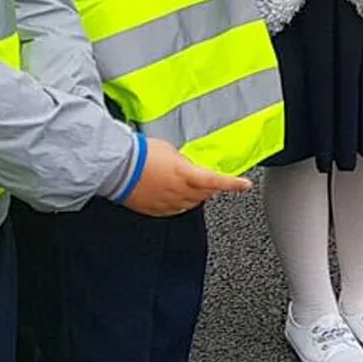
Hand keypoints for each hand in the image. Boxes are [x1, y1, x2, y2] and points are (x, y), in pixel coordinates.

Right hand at [123, 138, 250, 216]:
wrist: (117, 168)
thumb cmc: (141, 155)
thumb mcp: (170, 150)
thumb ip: (184, 161)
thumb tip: (188, 166)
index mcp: (187, 175)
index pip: (217, 181)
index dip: (233, 184)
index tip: (245, 185)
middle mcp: (180, 192)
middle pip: (205, 195)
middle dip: (209, 188)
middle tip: (206, 179)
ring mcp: (167, 204)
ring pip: (190, 204)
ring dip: (194, 195)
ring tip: (185, 184)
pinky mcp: (154, 210)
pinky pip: (173, 210)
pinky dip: (177, 202)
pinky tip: (171, 194)